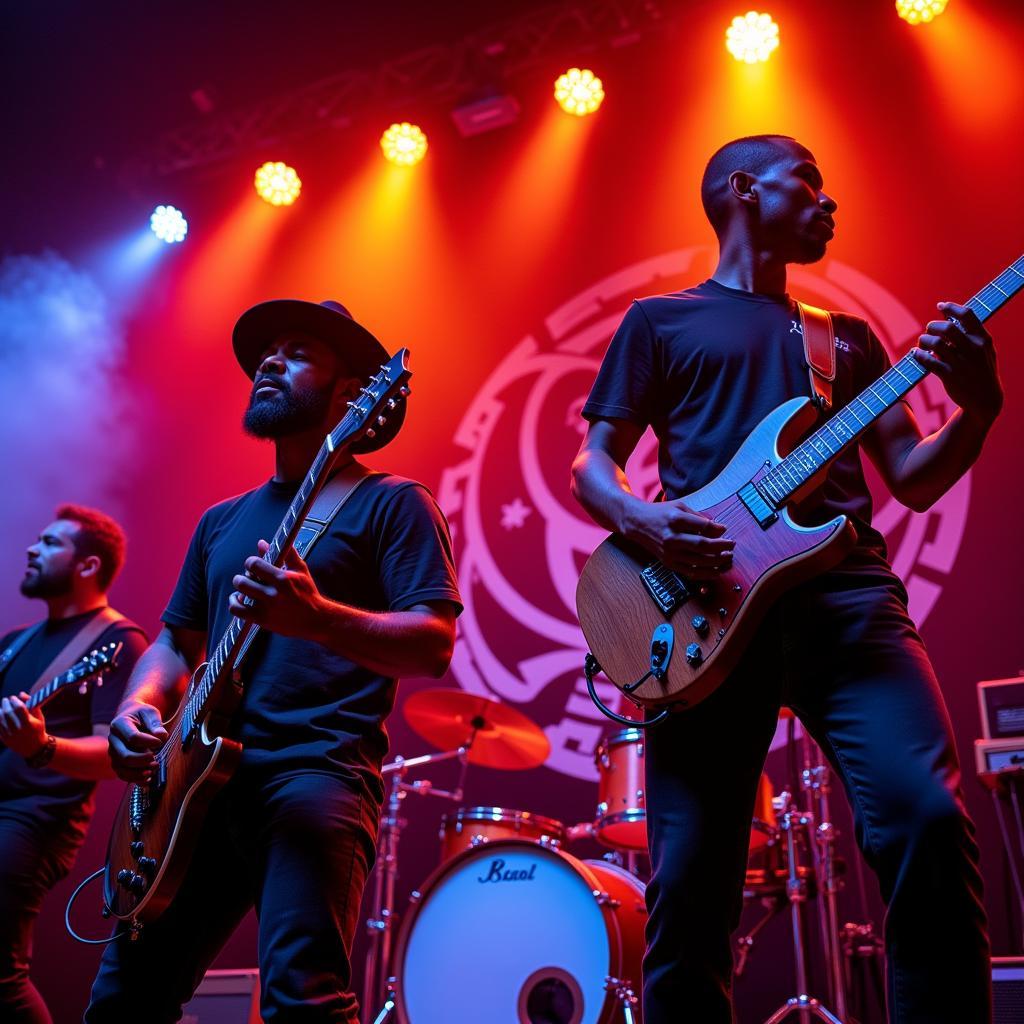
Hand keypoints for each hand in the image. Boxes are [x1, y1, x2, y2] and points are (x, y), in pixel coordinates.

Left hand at [0, 692, 48, 757]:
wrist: (34, 748)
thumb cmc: (37, 729)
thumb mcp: (39, 717)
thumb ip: (31, 704)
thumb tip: (21, 694)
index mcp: (29, 723)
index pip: (19, 708)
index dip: (15, 700)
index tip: (14, 697)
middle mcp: (18, 729)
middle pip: (8, 712)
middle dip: (6, 703)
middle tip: (6, 700)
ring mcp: (9, 734)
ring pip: (0, 719)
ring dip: (0, 710)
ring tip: (3, 708)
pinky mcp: (4, 738)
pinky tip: (1, 715)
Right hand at [107, 700, 167, 781]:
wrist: (131, 716)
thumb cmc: (142, 714)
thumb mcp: (150, 712)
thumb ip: (155, 723)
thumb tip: (161, 736)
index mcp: (119, 724)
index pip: (133, 737)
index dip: (148, 742)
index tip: (160, 743)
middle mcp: (113, 739)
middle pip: (125, 756)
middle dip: (142, 761)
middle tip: (156, 760)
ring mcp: (113, 752)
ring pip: (121, 768)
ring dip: (138, 773)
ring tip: (154, 769)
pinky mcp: (117, 760)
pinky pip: (122, 774)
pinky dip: (134, 779)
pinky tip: (148, 779)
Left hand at [229, 540, 326, 639]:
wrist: (315, 620)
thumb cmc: (308, 593)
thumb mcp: (301, 570)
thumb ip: (285, 554)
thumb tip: (262, 542)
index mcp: (282, 578)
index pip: (253, 564)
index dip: (250, 562)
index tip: (254, 566)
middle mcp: (273, 593)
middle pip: (242, 580)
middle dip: (242, 577)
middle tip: (248, 578)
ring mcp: (266, 608)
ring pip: (239, 594)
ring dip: (239, 589)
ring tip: (245, 589)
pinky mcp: (262, 620)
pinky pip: (237, 610)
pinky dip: (234, 603)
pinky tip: (239, 600)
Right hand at [625, 499, 733, 577]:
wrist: (637, 523)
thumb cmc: (661, 513)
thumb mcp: (680, 507)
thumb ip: (700, 518)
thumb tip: (720, 529)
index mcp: (675, 520)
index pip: (702, 526)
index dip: (717, 529)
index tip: (726, 530)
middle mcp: (672, 538)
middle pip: (702, 546)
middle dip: (721, 547)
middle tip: (732, 545)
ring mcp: (669, 553)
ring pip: (699, 561)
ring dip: (718, 562)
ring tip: (729, 558)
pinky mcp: (669, 563)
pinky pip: (691, 572)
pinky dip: (706, 573)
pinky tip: (717, 571)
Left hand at [912, 302, 1002, 425]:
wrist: (985, 399)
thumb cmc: (981, 370)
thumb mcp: (985, 350)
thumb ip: (971, 334)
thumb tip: (948, 317)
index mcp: (983, 339)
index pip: (967, 315)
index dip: (951, 307)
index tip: (940, 305)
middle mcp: (973, 349)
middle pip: (947, 328)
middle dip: (932, 326)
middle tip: (929, 331)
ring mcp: (962, 363)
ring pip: (935, 343)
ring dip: (923, 341)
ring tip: (921, 344)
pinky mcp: (950, 376)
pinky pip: (928, 361)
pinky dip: (918, 355)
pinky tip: (915, 354)